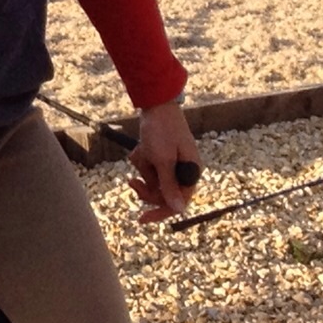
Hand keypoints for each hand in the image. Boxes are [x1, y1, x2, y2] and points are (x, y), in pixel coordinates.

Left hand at [127, 98, 200, 223]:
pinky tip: (140, 148)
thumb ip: (169, 185)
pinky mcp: (161, 155)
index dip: (161, 212)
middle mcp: (183, 171)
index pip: (178, 203)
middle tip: (132, 181)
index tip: (142, 218)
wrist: (155, 104)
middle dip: (146, 187)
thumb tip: (179, 209)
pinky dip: (141, 160)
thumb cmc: (162, 130)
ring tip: (140, 154)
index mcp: (190, 173)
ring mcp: (172, 163)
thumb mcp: (163, 159)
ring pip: (153, 180)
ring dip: (143, 169)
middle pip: (163, 194)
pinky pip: (149, 167)